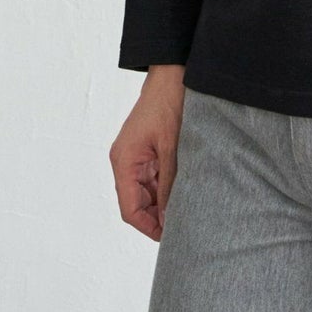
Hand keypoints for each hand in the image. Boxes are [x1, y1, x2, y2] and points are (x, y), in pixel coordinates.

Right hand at [109, 66, 186, 240]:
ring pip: (146, 192)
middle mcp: (125, 161)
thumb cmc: (168, 104)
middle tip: (183, 227)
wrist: (172, 73)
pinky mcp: (147, 151)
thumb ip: (169, 183)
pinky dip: (167, 187)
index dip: (148, 227)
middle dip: (157, 217)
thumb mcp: (171, 147)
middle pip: (137, 203)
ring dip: (163, 202)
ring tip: (187, 211)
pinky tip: (185, 191)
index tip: (170, 237)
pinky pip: (154, 178)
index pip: (130, 209)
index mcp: (124, 161)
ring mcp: (136, 156)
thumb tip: (169, 216)